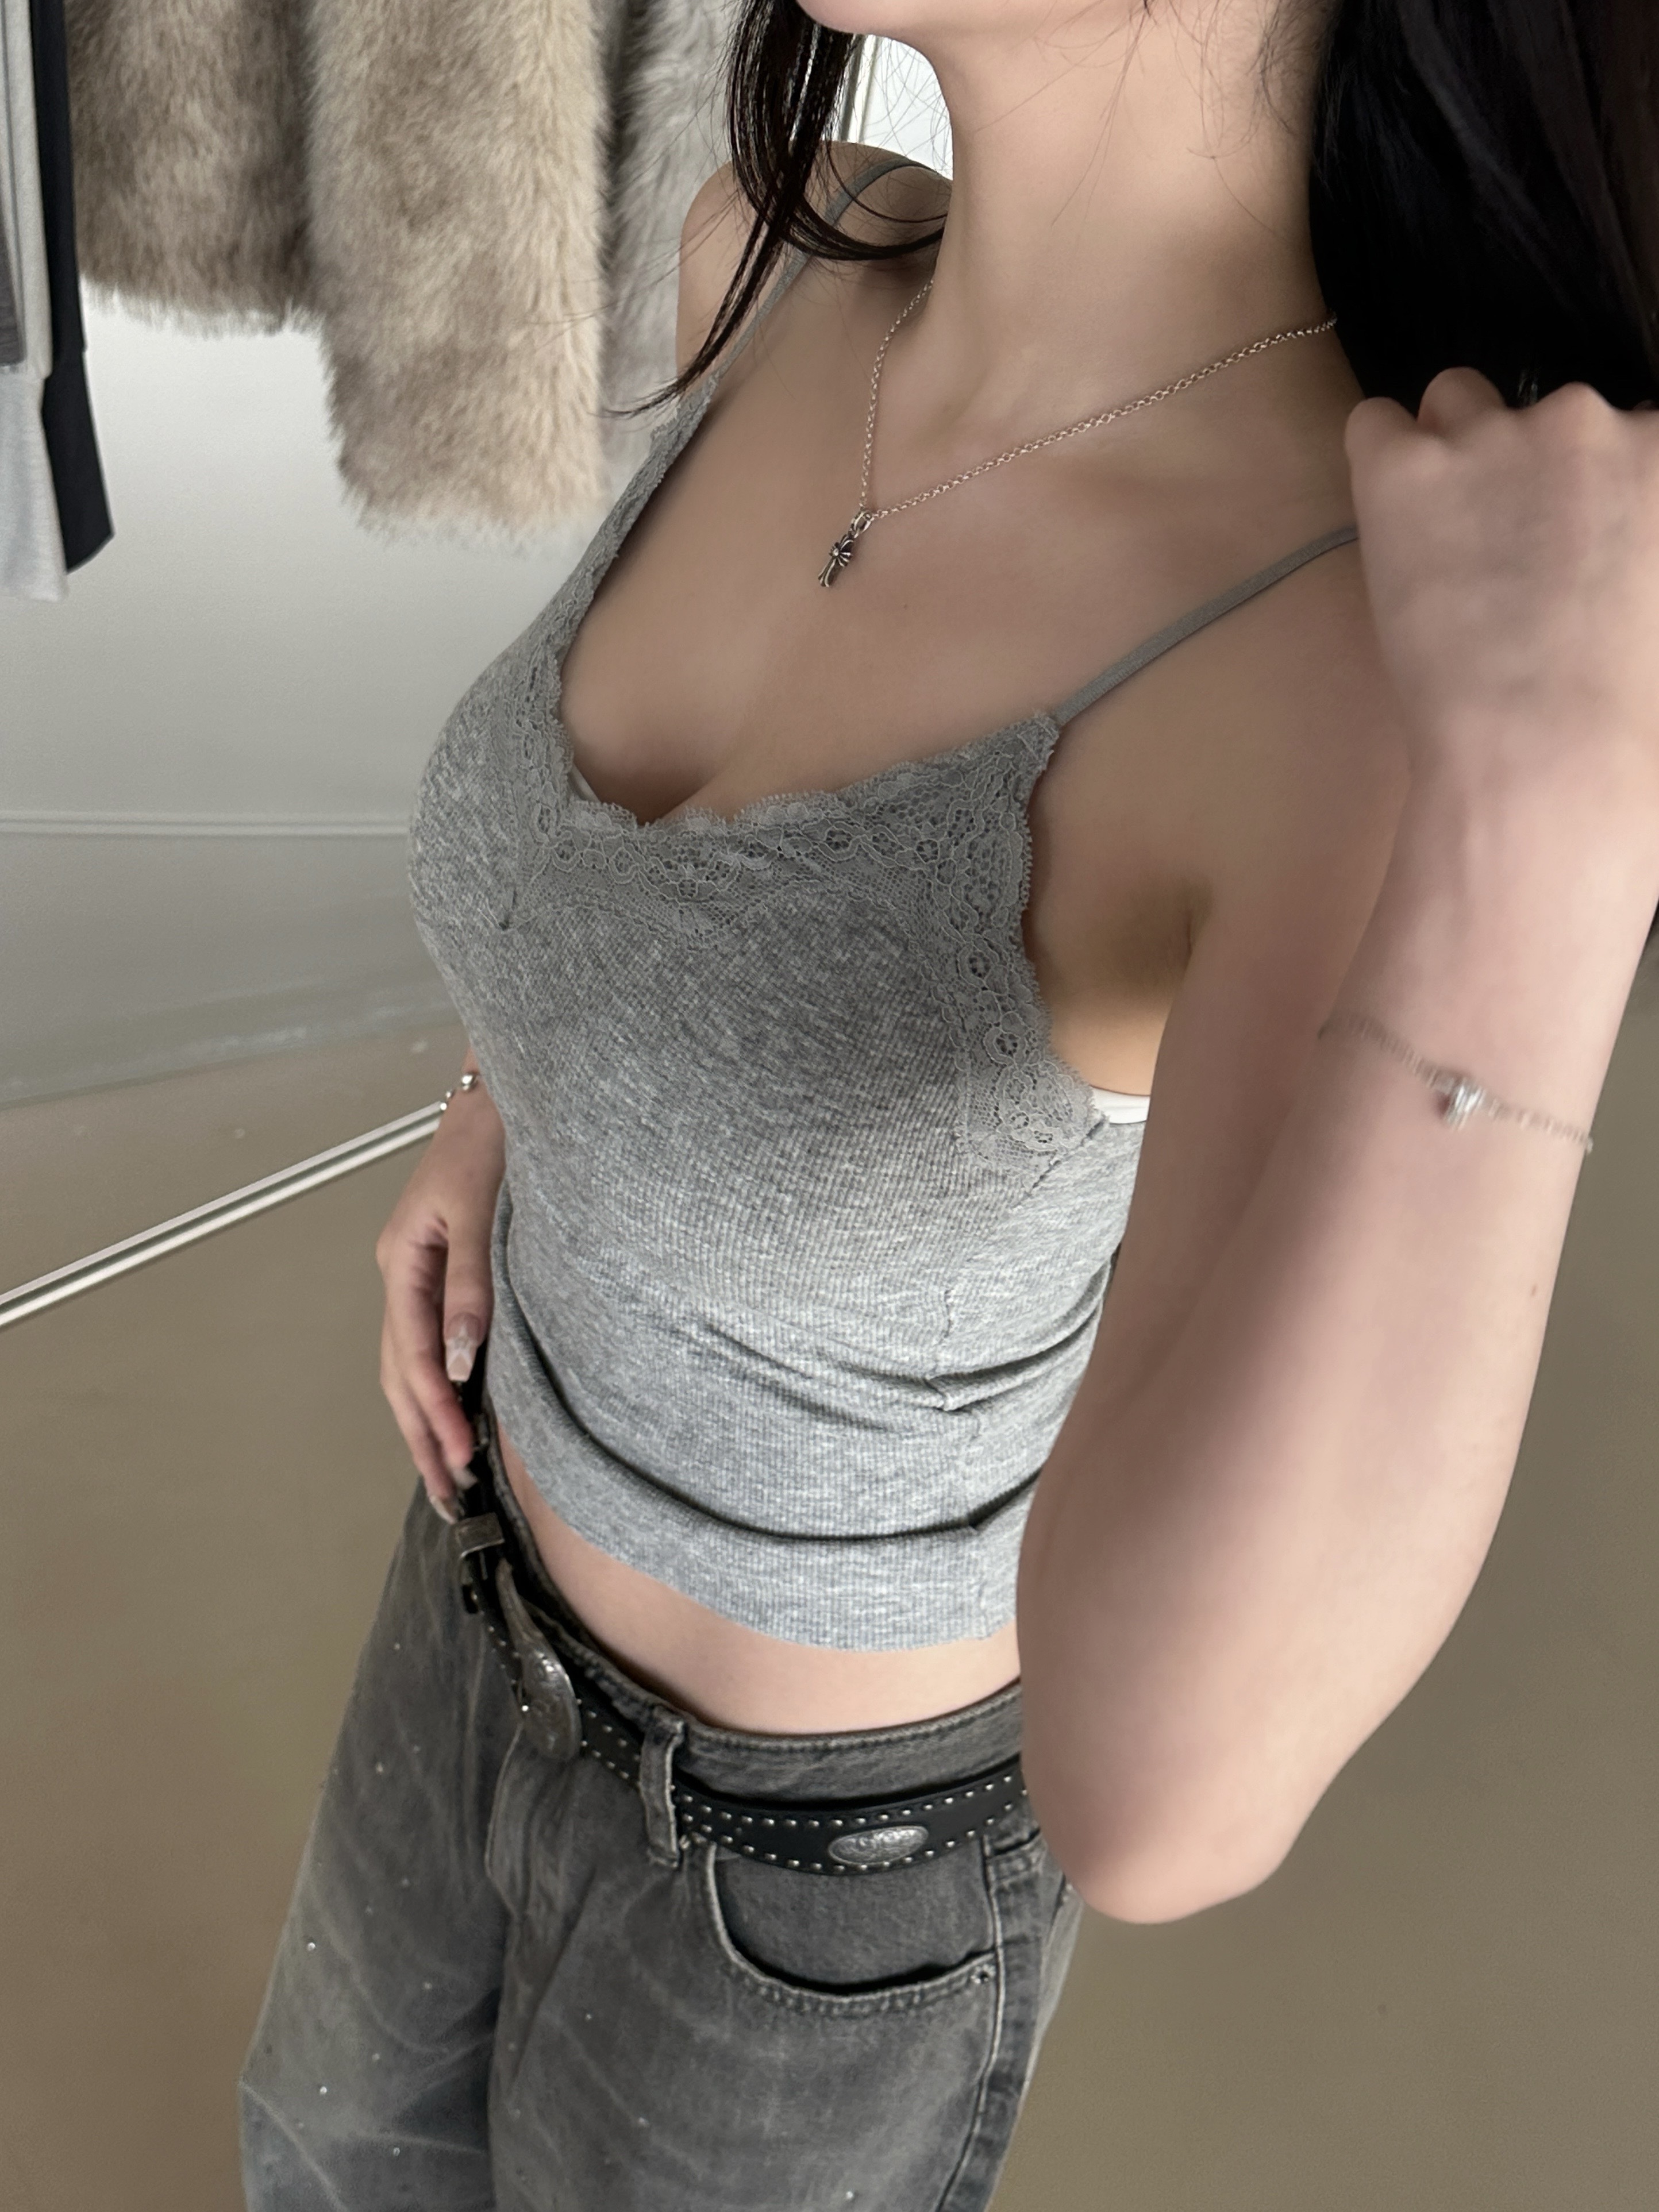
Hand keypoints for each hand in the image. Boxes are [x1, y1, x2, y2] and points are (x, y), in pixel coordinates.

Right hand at [375, 1077, 505, 1518]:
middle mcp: (404, 1271)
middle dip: (422, 1435)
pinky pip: (431, 1342)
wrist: (505, 1092)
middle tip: (448, 1496)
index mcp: (404, 1258)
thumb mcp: (481, 1209)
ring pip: (412, 1363)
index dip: (436, 1410)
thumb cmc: (492, 1138)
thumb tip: (461, 1357)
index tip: (460, 1456)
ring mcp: (420, 1272)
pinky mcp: (445, 1270)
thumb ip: (471, 1283)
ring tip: (448, 1472)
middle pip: (402, 1371)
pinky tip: (458, 1414)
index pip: (413, 1354)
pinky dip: (440, 1386)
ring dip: (427, 1419)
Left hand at [1346, 371, 1658, 839]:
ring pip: (1457, 400)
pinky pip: (1375, 426)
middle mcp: (1587, 417)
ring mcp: (1493, 436)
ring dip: (1450, 451)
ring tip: (1446, 538)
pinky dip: (1378, 463)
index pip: (1623, 427)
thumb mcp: (1650, 597)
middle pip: (1547, 411)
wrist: (1545, 746)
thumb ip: (1633, 524)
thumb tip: (1586, 541)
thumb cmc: (1621, 699)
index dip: (1588, 484)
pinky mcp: (1406, 469)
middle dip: (1526, 468)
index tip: (1570, 536)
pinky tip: (1391, 520)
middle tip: (1506, 556)